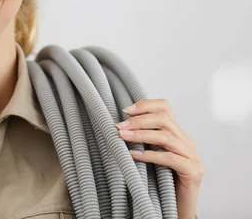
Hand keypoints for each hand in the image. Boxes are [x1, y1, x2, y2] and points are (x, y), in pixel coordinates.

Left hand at [116, 99, 202, 218]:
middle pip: (164, 119)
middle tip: (119, 126)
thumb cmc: (160, 180)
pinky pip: (170, 159)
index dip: (145, 105)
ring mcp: (192, 156)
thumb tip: (119, 125)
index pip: (165, 108)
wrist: (176, 207)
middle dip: (138, 121)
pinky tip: (134, 156)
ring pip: (166, 137)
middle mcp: (187, 142)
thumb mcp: (151, 154)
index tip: (125, 110)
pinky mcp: (193, 172)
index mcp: (177, 133)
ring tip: (123, 137)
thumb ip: (143, 139)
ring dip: (141, 135)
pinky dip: (150, 155)